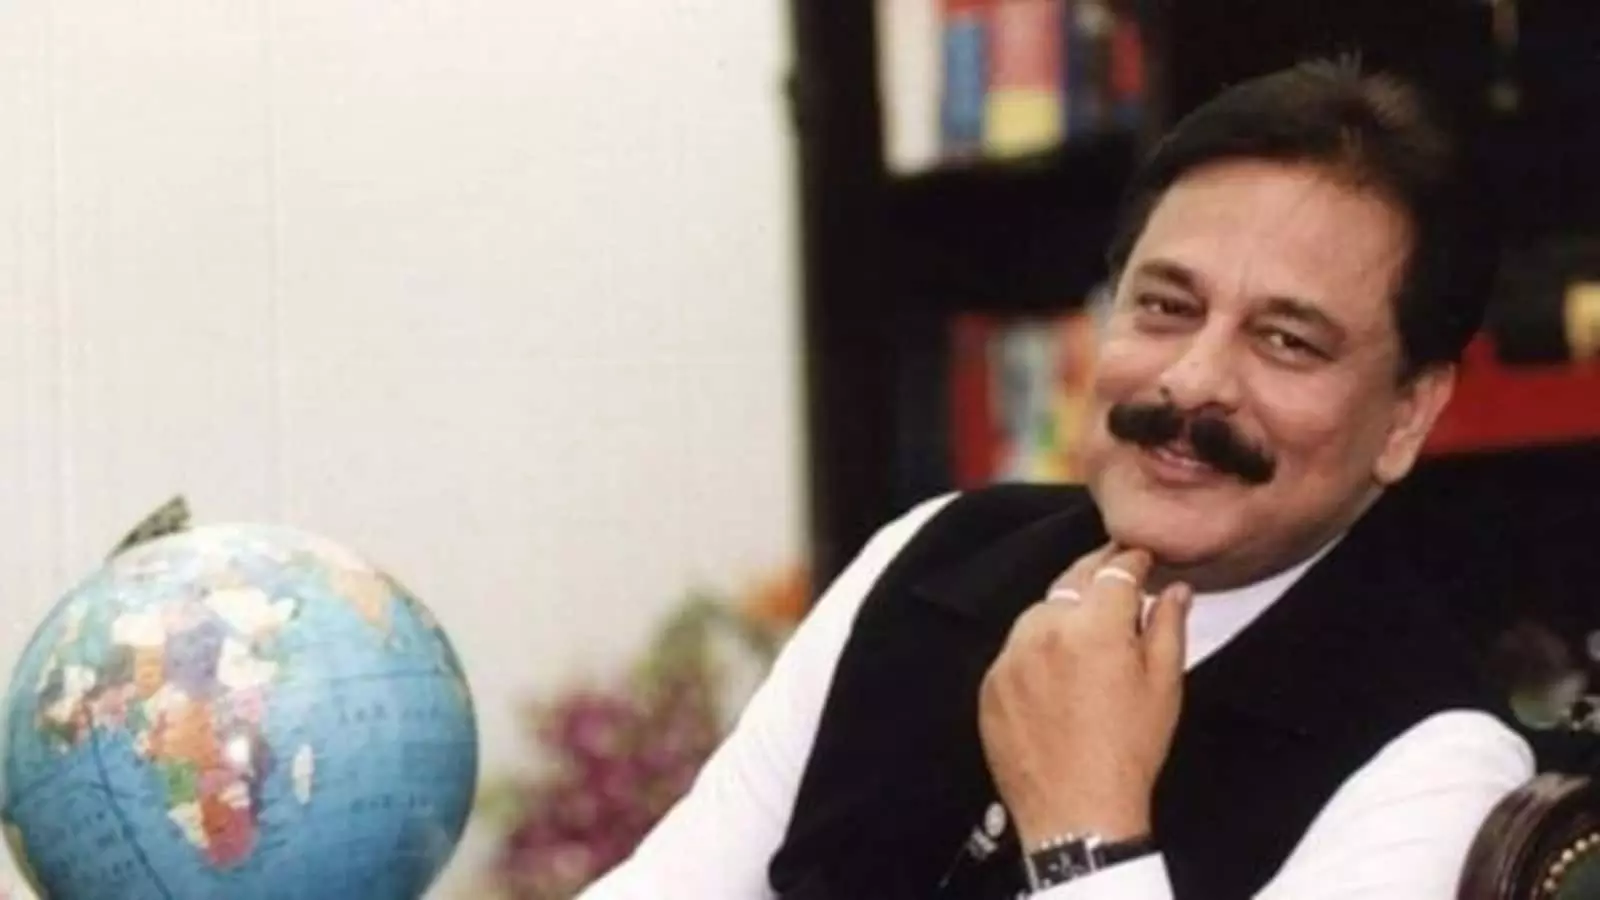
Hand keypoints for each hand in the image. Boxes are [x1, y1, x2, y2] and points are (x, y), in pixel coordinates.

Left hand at [977, 545, 1192, 848]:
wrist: (1077, 813)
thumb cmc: (1127, 755)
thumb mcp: (1164, 687)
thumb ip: (1167, 627)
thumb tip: (1174, 591)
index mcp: (1094, 628)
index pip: (1114, 570)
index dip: (1131, 560)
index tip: (1140, 559)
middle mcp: (1045, 632)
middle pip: (1072, 581)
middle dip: (1096, 573)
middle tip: (1115, 573)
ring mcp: (1011, 658)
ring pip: (1039, 613)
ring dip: (1063, 612)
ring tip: (1087, 631)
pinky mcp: (991, 684)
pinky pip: (1015, 650)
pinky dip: (1036, 649)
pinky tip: (1057, 671)